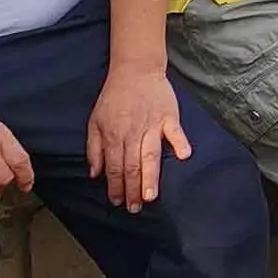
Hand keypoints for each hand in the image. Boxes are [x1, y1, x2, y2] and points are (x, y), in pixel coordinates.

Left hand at [85, 67, 189, 212]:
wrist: (135, 69)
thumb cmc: (114, 97)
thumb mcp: (95, 121)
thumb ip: (94, 148)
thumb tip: (95, 173)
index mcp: (113, 135)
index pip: (114, 167)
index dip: (115, 186)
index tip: (117, 202)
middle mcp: (132, 133)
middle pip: (131, 166)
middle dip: (132, 189)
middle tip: (134, 208)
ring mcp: (151, 125)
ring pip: (150, 155)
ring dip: (150, 176)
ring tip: (150, 196)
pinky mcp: (168, 116)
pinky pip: (175, 131)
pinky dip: (179, 143)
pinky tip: (184, 156)